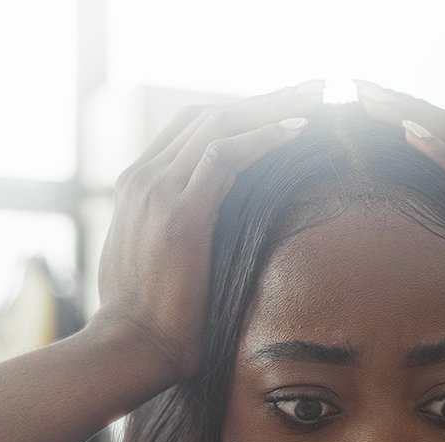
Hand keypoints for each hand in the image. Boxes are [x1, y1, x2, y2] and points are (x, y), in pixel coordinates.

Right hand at [94, 83, 326, 382]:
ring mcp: (158, 192)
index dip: (237, 113)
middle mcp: (143, 179)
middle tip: (310, 90)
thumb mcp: (150, 263)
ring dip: (272, 107)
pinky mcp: (181, 215)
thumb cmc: (146, 321)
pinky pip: (225, 157)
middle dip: (263, 99)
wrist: (128, 348)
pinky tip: (298, 130)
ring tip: (316, 99)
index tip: (280, 110)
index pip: (188, 127)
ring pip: (219, 126)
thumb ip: (169, 235)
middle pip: (207, 115)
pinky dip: (264, 137)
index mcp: (135, 186)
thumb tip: (203, 243)